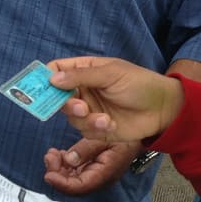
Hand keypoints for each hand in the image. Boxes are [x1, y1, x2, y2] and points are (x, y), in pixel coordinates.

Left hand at [43, 138, 139, 195]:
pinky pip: (74, 172)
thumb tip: (68, 160)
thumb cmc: (125, 138)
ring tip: (52, 154)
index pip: (80, 187)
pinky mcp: (91, 169)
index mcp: (104, 174)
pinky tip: (58, 154)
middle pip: (72, 185)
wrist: (137, 138)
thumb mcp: (106, 138)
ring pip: (71, 179)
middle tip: (49, 156)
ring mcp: (94, 175)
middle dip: (57, 173)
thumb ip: (87, 149)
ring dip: (59, 168)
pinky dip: (64, 164)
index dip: (62, 183)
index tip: (48, 174)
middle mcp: (97, 179)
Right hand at [48, 56, 183, 142]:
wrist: (162, 109)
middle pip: (57, 96)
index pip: (57, 70)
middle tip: (79, 107)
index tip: (38, 87)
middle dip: (65, 104)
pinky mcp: (96, 128)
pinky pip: (84, 131)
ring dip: (85, 119)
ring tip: (102, 118)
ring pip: (70, 117)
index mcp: (86, 70)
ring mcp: (89, 109)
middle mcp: (84, 90)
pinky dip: (96, 129)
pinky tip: (111, 124)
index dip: (45, 77)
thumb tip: (52, 78)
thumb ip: (81, 76)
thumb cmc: (139, 84)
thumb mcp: (111, 74)